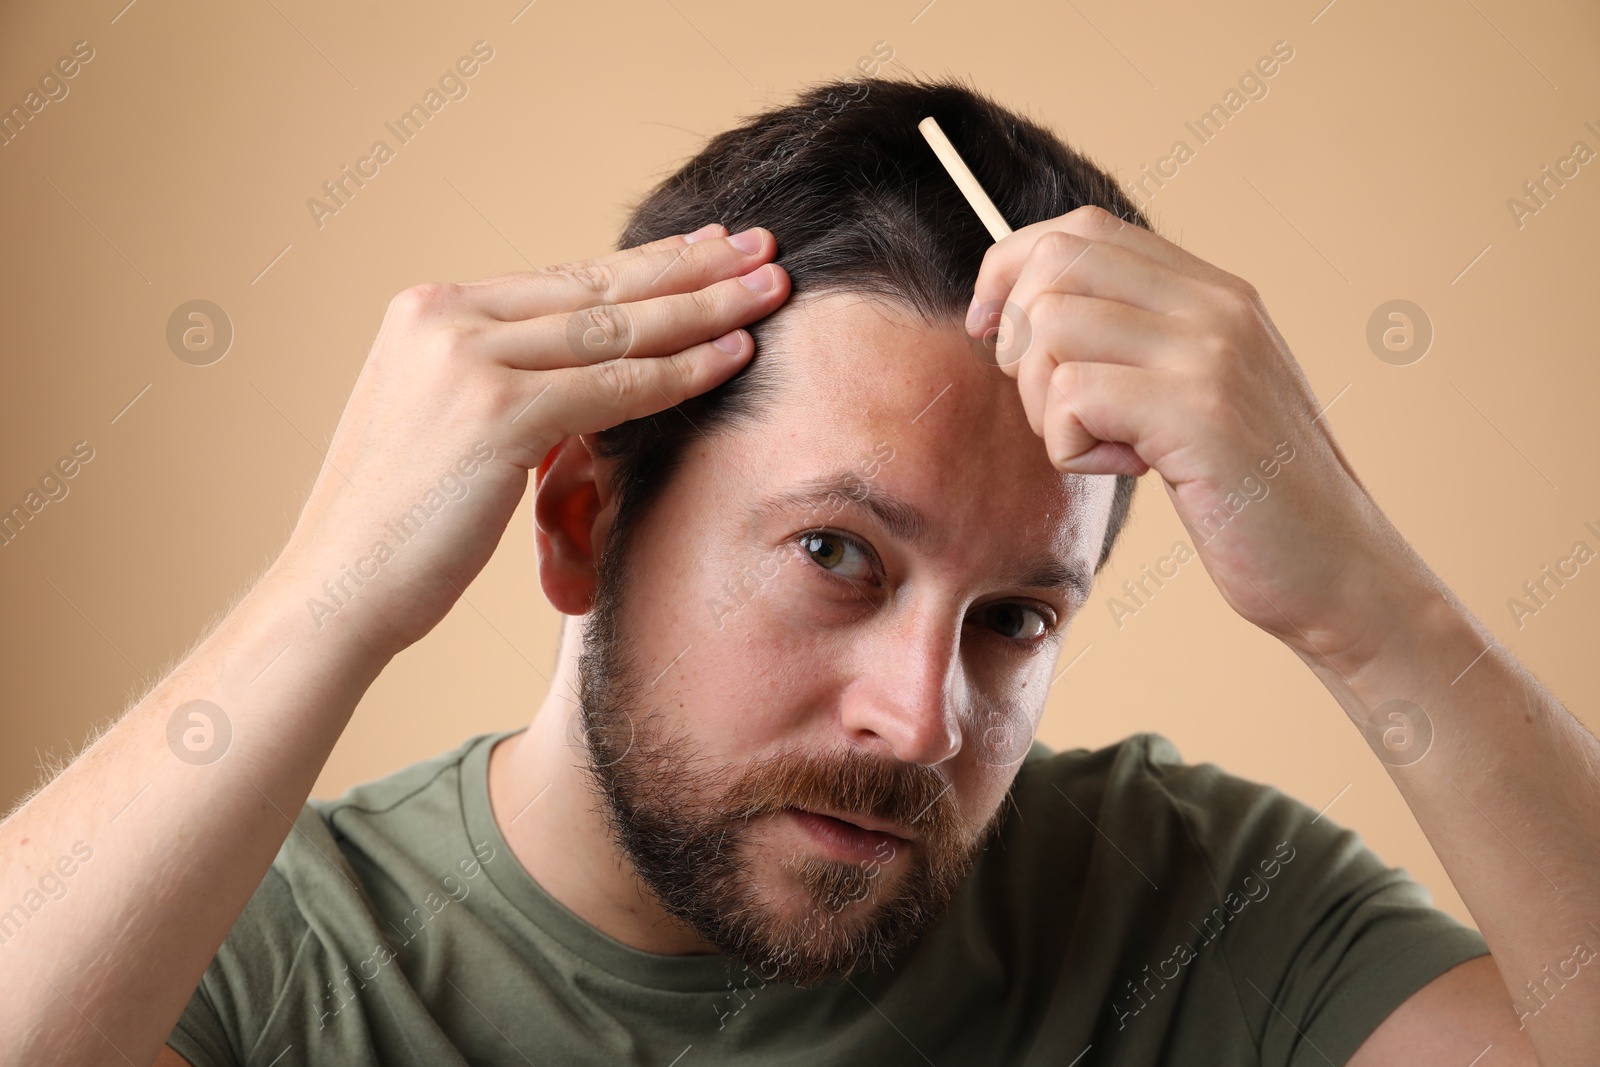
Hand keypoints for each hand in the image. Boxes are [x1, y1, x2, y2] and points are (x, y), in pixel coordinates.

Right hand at [271, 224, 789, 656]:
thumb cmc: (399, 527)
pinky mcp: (492, 412)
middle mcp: (443, 316)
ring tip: (772, 286)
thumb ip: (507, 384)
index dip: (646, 262)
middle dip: (691, 265)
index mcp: (428, 310)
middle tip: (762, 245)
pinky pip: (613, 386)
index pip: (564, 278)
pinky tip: (736, 356)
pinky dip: (682, 372)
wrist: (336, 590)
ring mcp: (465, 359)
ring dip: (705, 306)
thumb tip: (592, 371)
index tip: (707, 247)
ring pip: (615, 327)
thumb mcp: (448, 428)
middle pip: (597, 286)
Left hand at [968, 205, 1415, 672]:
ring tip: (1100, 444)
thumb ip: (1140, 341)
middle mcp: (1215, 305)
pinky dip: (1069, 445)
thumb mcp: (1199, 395)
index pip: (1082, 229)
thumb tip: (1026, 310)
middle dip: (1018, 340)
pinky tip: (1125, 471)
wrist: (1338, 570)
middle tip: (1054, 408)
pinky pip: (1073, 395)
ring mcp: (1211, 353)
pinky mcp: (1199, 412)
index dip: (1011, 269)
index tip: (989, 330)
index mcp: (1214, 292)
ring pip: (1051, 327)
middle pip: (1054, 265)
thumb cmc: (1253, 497)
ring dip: (1044, 402)